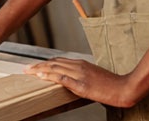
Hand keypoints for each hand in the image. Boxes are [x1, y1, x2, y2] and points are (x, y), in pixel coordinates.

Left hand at [25, 58, 141, 107]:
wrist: (123, 88)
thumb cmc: (110, 84)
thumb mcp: (94, 76)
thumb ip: (82, 75)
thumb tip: (71, 79)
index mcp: (81, 63)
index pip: (58, 61)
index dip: (45, 64)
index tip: (35, 66)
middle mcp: (79, 66)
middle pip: (53, 63)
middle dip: (38, 66)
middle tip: (26, 68)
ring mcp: (80, 74)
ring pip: (55, 69)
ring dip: (40, 70)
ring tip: (28, 72)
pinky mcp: (81, 84)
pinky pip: (62, 78)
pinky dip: (50, 76)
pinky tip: (41, 77)